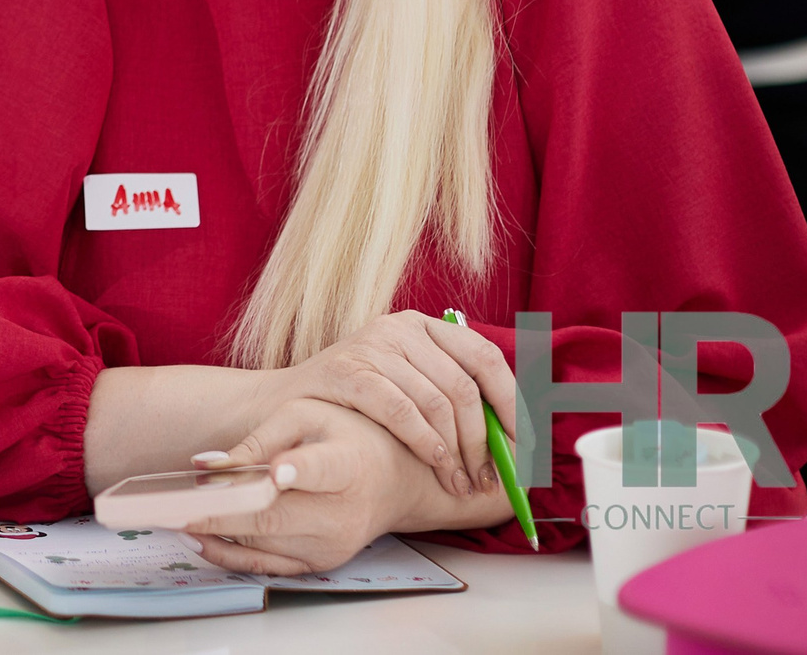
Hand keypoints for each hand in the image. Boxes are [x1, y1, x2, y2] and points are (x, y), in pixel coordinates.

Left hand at [187, 398, 499, 573]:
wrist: (393, 481)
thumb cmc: (344, 436)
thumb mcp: (306, 415)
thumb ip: (259, 436)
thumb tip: (208, 465)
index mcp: (348, 464)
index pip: (322, 469)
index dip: (298, 470)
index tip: (276, 471)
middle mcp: (342, 513)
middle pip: (274, 516)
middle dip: (219, 512)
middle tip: (172, 504)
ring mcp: (330, 545)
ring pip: (262, 542)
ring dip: (214, 530)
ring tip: (170, 514)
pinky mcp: (317, 564)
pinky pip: (265, 565)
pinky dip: (226, 553)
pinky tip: (195, 537)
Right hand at [228, 310, 517, 500]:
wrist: (281, 408)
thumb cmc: (353, 407)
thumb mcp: (406, 387)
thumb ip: (450, 398)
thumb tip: (516, 438)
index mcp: (423, 326)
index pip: (485, 355)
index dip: (513, 400)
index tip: (525, 443)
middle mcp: (400, 328)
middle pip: (464, 386)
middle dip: (484, 441)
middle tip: (488, 478)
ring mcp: (372, 346)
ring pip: (438, 402)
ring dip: (457, 452)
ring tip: (459, 481)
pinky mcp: (348, 371)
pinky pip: (403, 410)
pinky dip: (426, 442)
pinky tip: (435, 464)